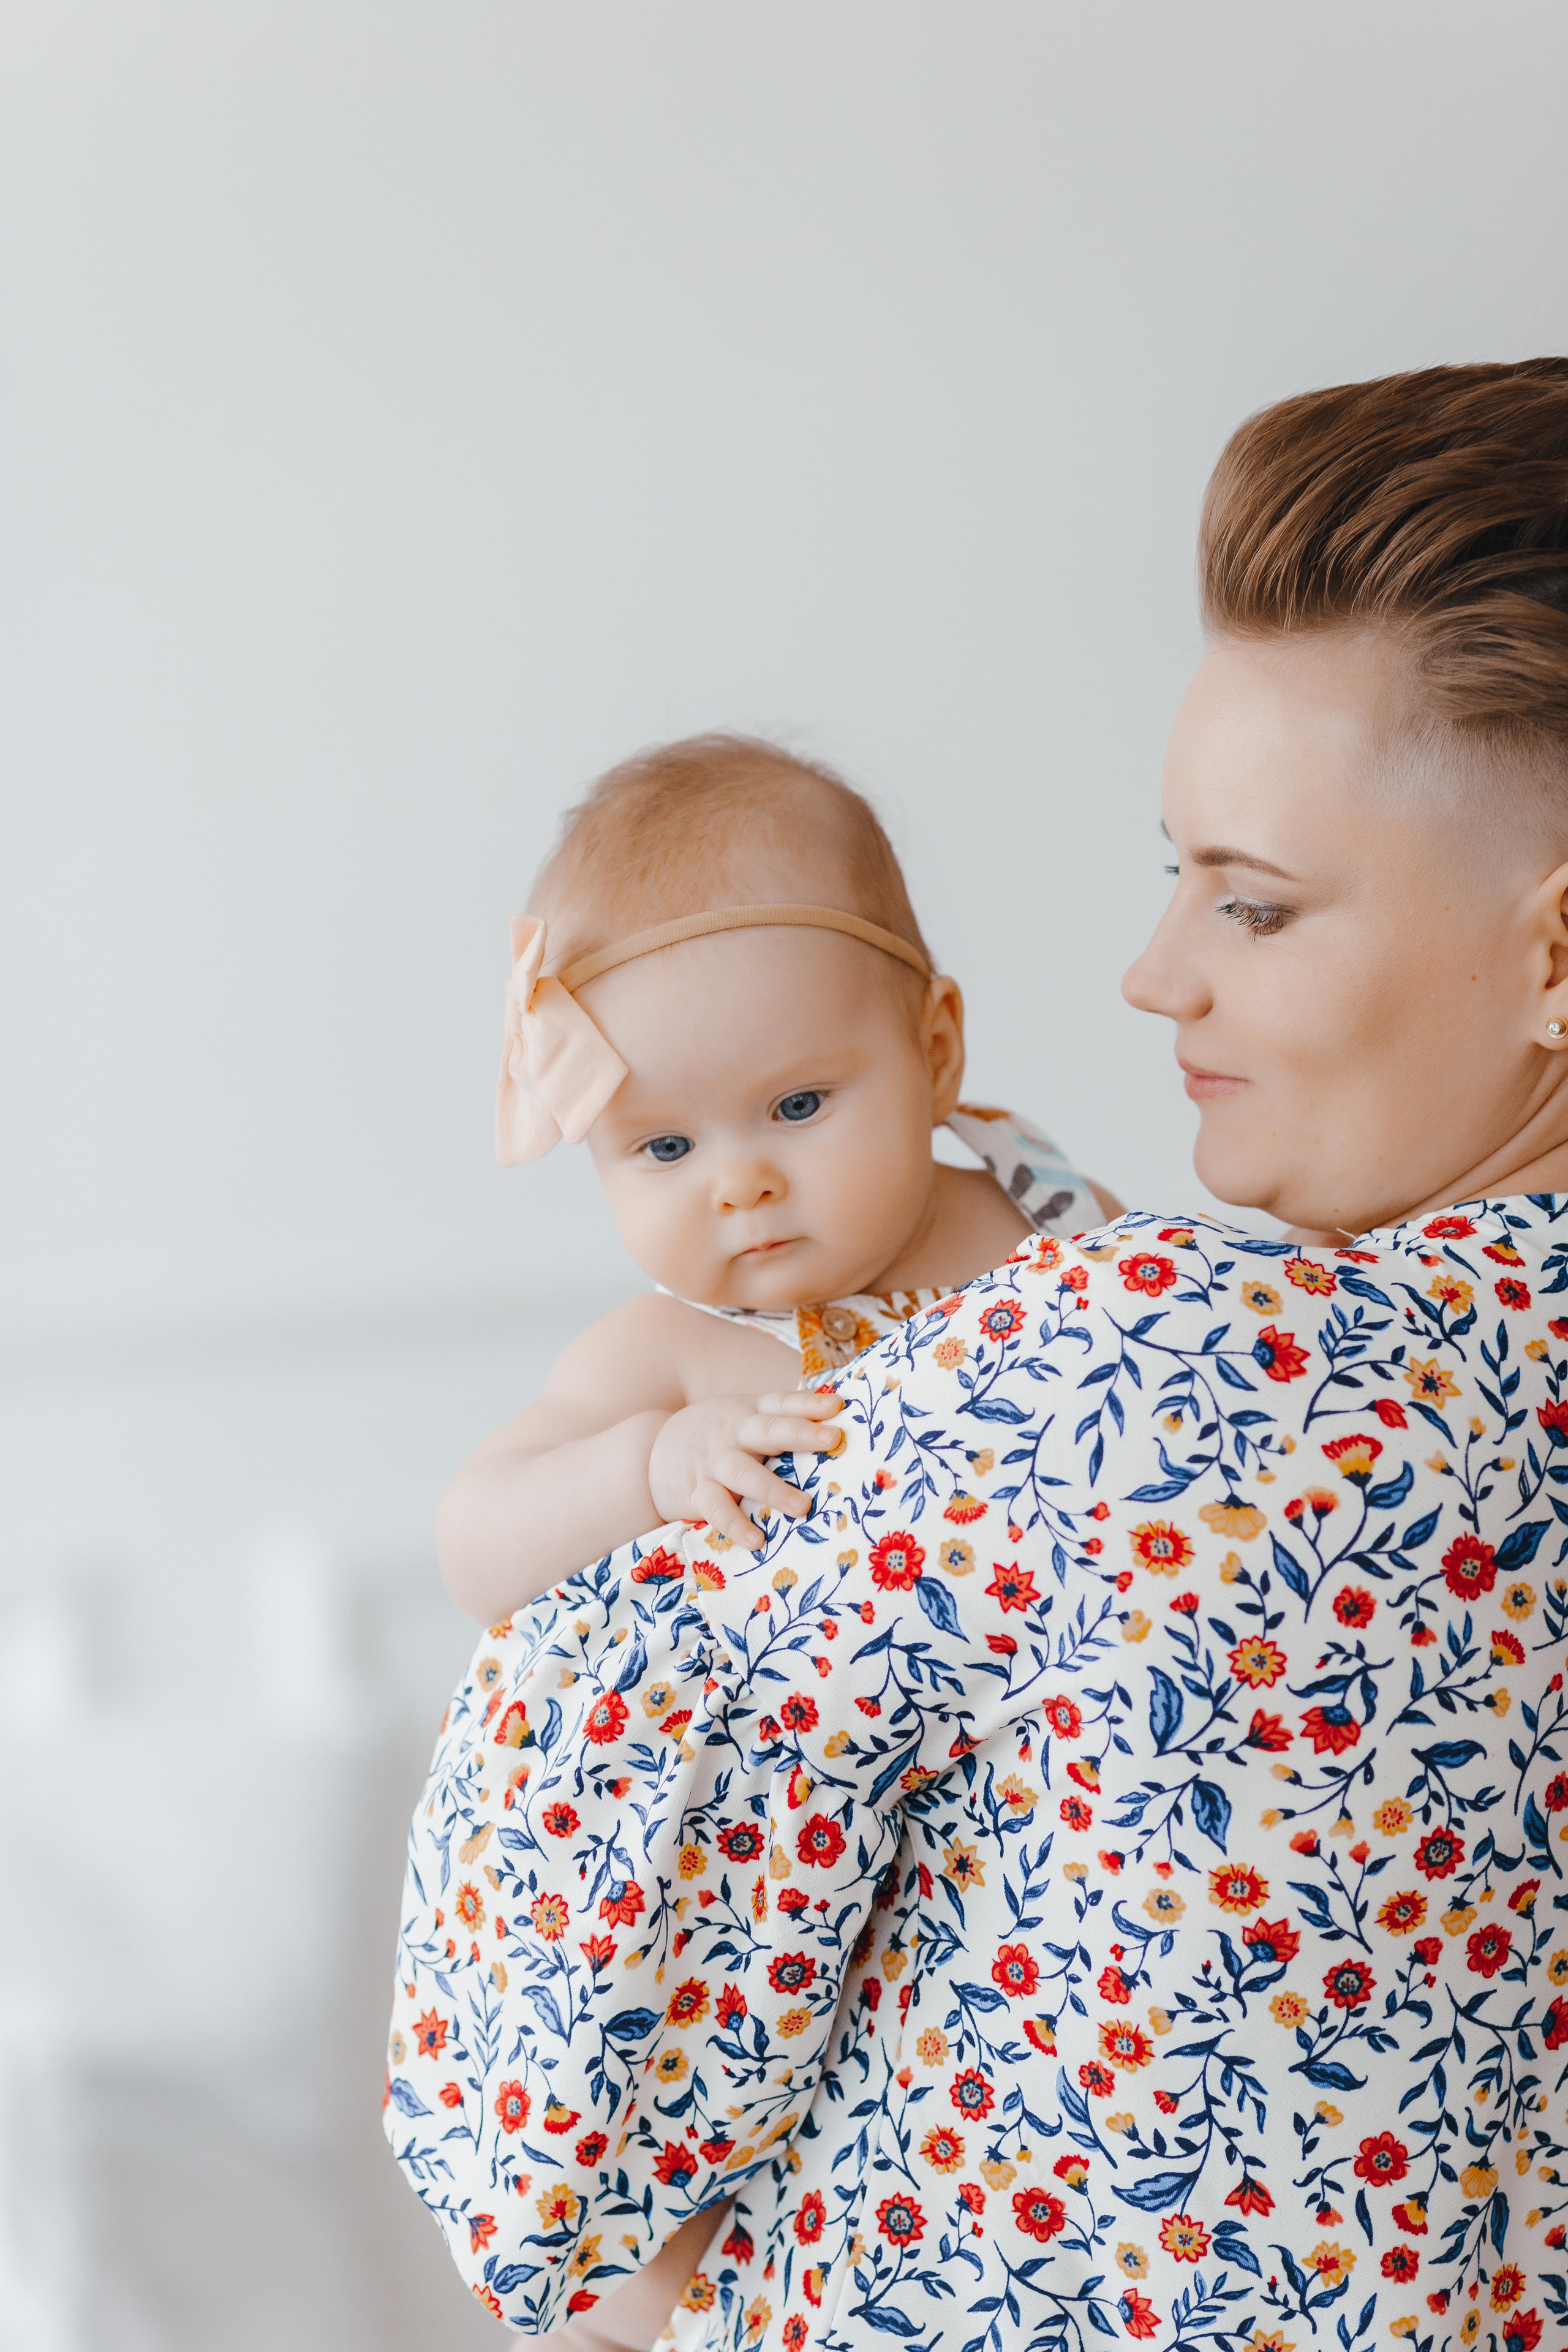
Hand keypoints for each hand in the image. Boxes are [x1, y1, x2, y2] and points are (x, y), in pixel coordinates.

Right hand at [647, 1389, 844, 1548]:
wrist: (651, 1452)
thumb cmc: (718, 1438)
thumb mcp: (744, 1417)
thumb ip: (780, 1419)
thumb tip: (838, 1419)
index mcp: (749, 1413)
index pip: (781, 1403)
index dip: (808, 1403)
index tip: (838, 1407)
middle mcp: (732, 1433)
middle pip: (767, 1430)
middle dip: (800, 1433)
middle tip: (833, 1439)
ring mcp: (713, 1462)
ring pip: (743, 1472)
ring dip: (773, 1488)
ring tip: (803, 1506)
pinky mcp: (696, 1492)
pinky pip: (715, 1508)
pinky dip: (735, 1524)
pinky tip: (756, 1540)